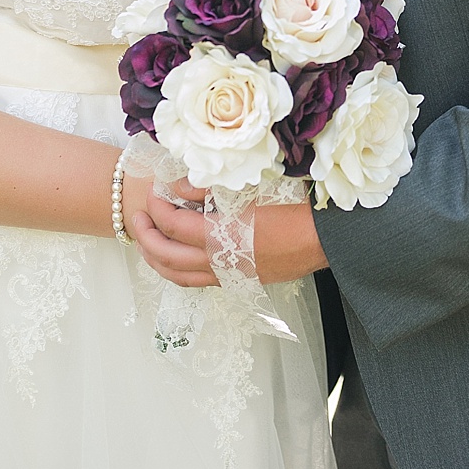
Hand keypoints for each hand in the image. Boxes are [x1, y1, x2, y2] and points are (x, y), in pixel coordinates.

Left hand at [131, 181, 330, 285]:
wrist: (330, 238)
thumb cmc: (295, 207)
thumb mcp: (252, 188)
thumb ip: (209, 188)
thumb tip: (178, 186)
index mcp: (223, 237)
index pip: (173, 224)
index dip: (157, 207)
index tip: (154, 191)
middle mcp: (223, 262)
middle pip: (168, 256)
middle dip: (146, 236)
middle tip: (138, 216)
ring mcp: (232, 275)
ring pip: (180, 277)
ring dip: (157, 259)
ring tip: (146, 241)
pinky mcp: (241, 280)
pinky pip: (199, 281)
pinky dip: (178, 271)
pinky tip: (176, 256)